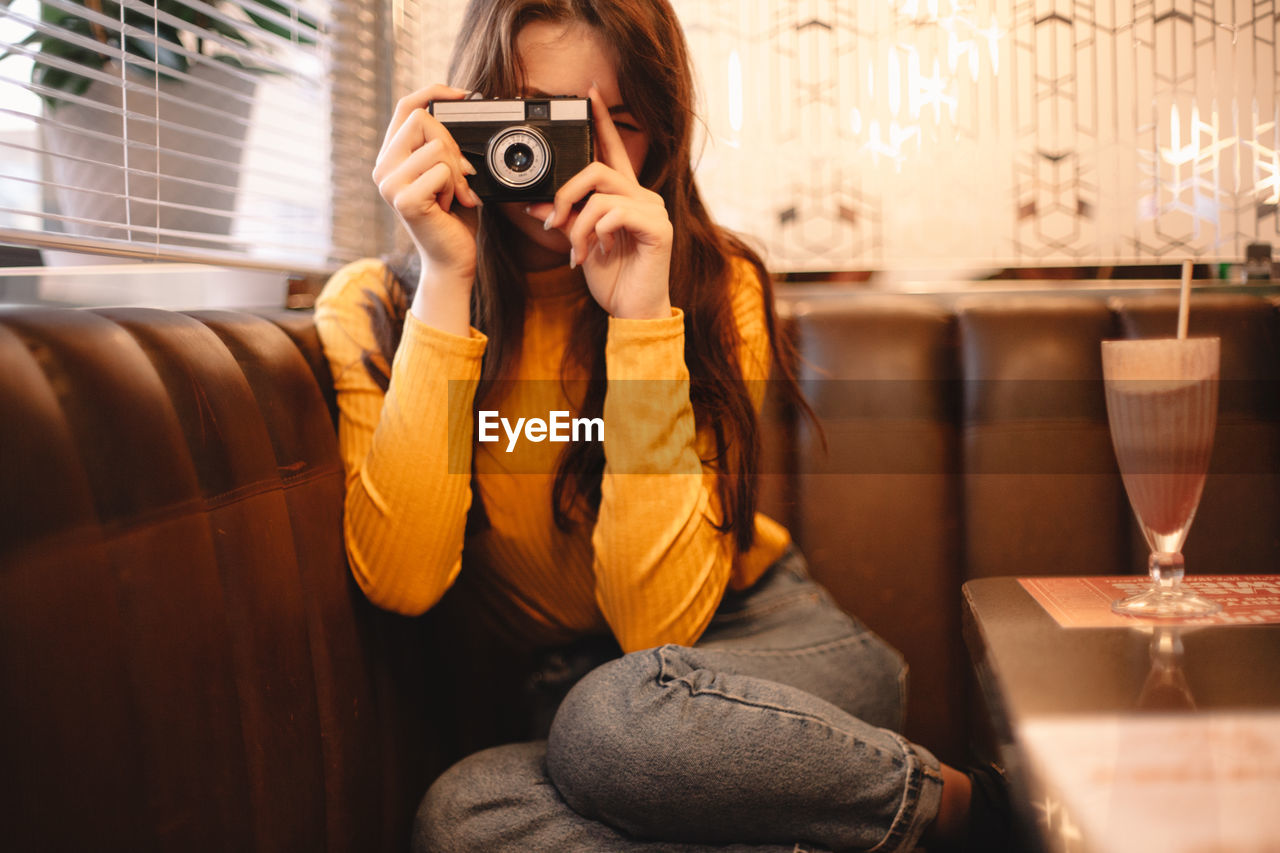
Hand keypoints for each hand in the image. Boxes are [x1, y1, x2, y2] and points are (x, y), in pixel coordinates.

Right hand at [372, 84, 482, 288]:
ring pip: (436, 147)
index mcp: (392, 156)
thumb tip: (460, 108)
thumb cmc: (454, 217)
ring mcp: (390, 184)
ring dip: (457, 173)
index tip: (464, 94)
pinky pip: (441, 172)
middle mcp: (383, 167)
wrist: (453, 259)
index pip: (407, 106)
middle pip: (423, 120)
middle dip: (453, 145)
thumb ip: (444, 144)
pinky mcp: (404, 200)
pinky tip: (450, 206)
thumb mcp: (449, 172)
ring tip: (453, 195)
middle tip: (461, 176)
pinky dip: (456, 189)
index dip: (434, 92)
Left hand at [527, 86, 672, 319]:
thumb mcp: (580, 243)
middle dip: (565, 194)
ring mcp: (653, 211)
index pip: (613, 149)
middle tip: (551, 222)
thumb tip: (534, 205)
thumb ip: (564, 220)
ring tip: (575, 251)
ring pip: (601, 193)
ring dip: (577, 223)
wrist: (633, 311)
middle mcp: (642, 196)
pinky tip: (596, 252)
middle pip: (597, 170)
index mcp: (625, 195)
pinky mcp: (658, 229)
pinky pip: (614, 214)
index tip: (589, 94)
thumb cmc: (613, 279)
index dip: (602, 120)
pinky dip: (595, 233)